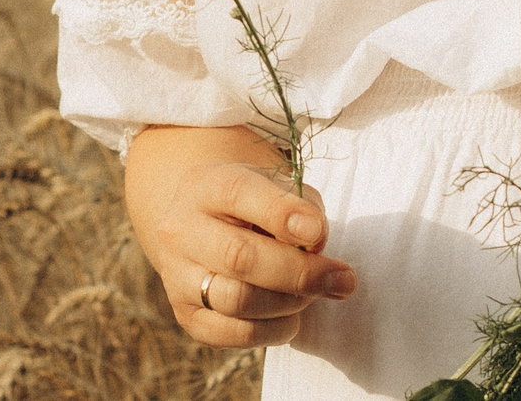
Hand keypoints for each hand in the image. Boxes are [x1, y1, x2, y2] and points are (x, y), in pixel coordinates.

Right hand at [125, 125, 358, 348]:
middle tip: (343, 280)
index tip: (318, 234)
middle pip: (240, 257)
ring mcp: (177, 276)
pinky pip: (233, 334)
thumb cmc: (252, 204)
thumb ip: (302, 206)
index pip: (239, 193)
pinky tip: (290, 317)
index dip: (281, 215)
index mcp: (204, 185)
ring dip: (290, 302)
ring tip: (313, 295)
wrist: (201, 228)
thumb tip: (316, 247)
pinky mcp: (186, 316)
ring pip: (237, 300)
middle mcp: (181, 229)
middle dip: (300, 273)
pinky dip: (273, 331)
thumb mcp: (275, 185)